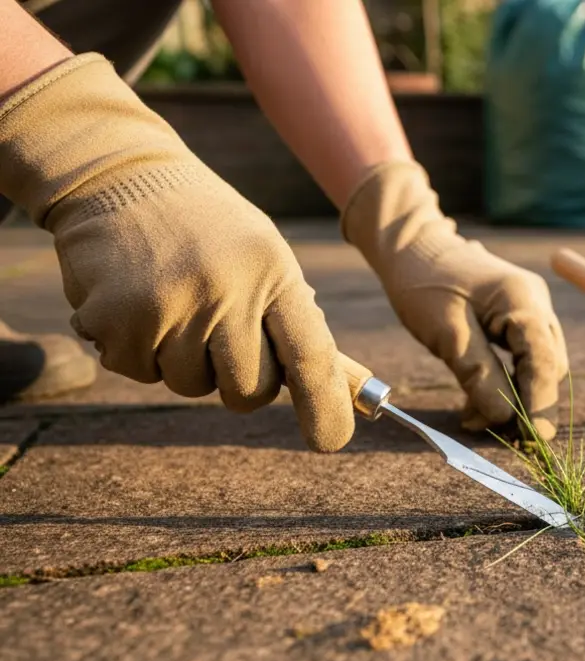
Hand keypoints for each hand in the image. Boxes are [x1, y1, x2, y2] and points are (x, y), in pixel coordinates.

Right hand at [0, 54, 352, 451]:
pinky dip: (137, 350)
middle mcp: (224, 292)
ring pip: (190, 386)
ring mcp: (167, 308)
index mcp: (274, 273)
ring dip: (183, 360)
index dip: (324, 405)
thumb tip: (348, 390)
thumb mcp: (267, 260)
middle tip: (221, 335)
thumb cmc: (210, 230)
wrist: (118, 174)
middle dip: (239, 381)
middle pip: (248, 390)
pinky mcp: (114, 321)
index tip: (331, 440)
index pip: (310, 355)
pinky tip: (136, 300)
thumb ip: (299, 325)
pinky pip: (139, 373)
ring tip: (174, 300)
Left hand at [342, 161, 567, 440]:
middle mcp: (535, 303)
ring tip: (475, 420)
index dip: (540, 402)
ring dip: (512, 396)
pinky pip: (519, 356)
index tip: (530, 438)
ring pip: (535, 365)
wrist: (410, 247)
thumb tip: (505, 417)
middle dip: (527, 403)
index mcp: (523, 300)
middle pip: (547, 365)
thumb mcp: (447, 334)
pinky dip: (502, 381)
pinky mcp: (514, 317)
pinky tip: (475, 402)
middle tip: (500, 436)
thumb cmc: (423, 284)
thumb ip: (479, 374)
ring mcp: (529, 308)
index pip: (545, 360)